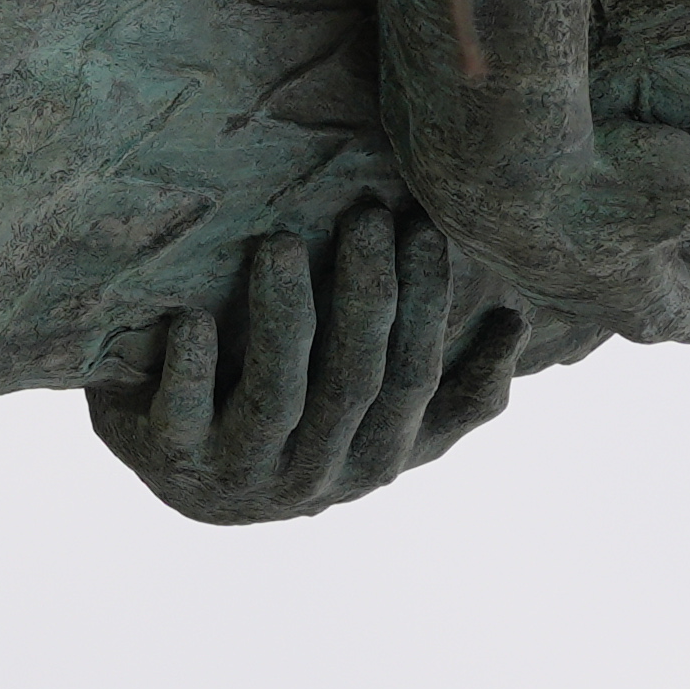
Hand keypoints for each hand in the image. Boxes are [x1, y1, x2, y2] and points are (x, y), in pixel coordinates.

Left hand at [88, 199, 535, 527]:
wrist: (180, 475)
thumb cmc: (296, 428)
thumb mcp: (378, 423)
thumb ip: (450, 393)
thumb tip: (516, 321)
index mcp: (375, 458)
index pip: (414, 378)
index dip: (425, 306)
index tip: (424, 227)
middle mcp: (316, 475)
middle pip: (353, 380)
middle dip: (365, 294)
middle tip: (365, 213)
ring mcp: (242, 473)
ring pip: (278, 393)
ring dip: (283, 317)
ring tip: (281, 244)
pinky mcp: (173, 461)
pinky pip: (185, 417)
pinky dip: (190, 369)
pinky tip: (190, 319)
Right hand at [424, 119, 689, 347]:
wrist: (486, 161)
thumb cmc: (598, 183)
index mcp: (649, 308)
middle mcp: (595, 306)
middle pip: (662, 298)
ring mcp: (546, 277)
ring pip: (606, 274)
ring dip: (637, 245)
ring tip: (652, 201)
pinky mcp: (508, 239)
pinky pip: (563, 243)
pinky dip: (590, 220)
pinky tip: (585, 184)